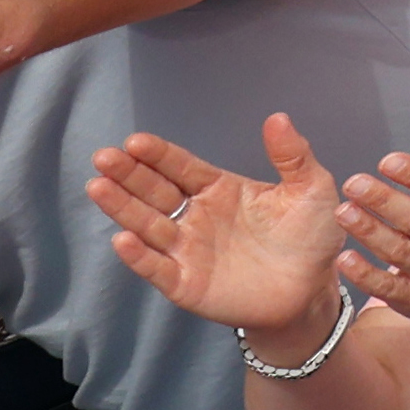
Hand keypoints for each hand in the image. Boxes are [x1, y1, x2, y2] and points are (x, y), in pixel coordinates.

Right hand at [82, 109, 358, 342]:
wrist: (312, 292)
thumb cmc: (311, 238)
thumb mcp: (311, 189)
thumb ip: (293, 155)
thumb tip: (277, 117)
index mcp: (220, 189)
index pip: (181, 167)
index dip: (158, 155)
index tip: (135, 141)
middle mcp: (196, 217)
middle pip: (155, 191)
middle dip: (128, 174)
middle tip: (104, 157)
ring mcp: (187, 250)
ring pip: (147, 225)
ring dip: (122, 207)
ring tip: (97, 186)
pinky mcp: (185, 284)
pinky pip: (157, 268)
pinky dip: (139, 255)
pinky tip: (122, 239)